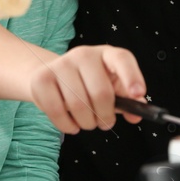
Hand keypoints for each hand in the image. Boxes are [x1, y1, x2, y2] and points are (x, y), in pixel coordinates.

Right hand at [29, 45, 145, 134]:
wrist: (51, 76)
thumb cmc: (87, 84)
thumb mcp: (111, 88)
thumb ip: (127, 101)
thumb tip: (137, 115)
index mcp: (106, 54)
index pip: (122, 59)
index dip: (131, 76)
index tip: (138, 94)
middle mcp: (83, 54)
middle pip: (101, 92)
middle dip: (105, 117)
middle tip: (104, 123)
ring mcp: (60, 64)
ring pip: (78, 105)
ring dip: (86, 123)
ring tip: (87, 122)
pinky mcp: (41, 79)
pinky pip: (56, 111)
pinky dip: (67, 125)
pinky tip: (71, 124)